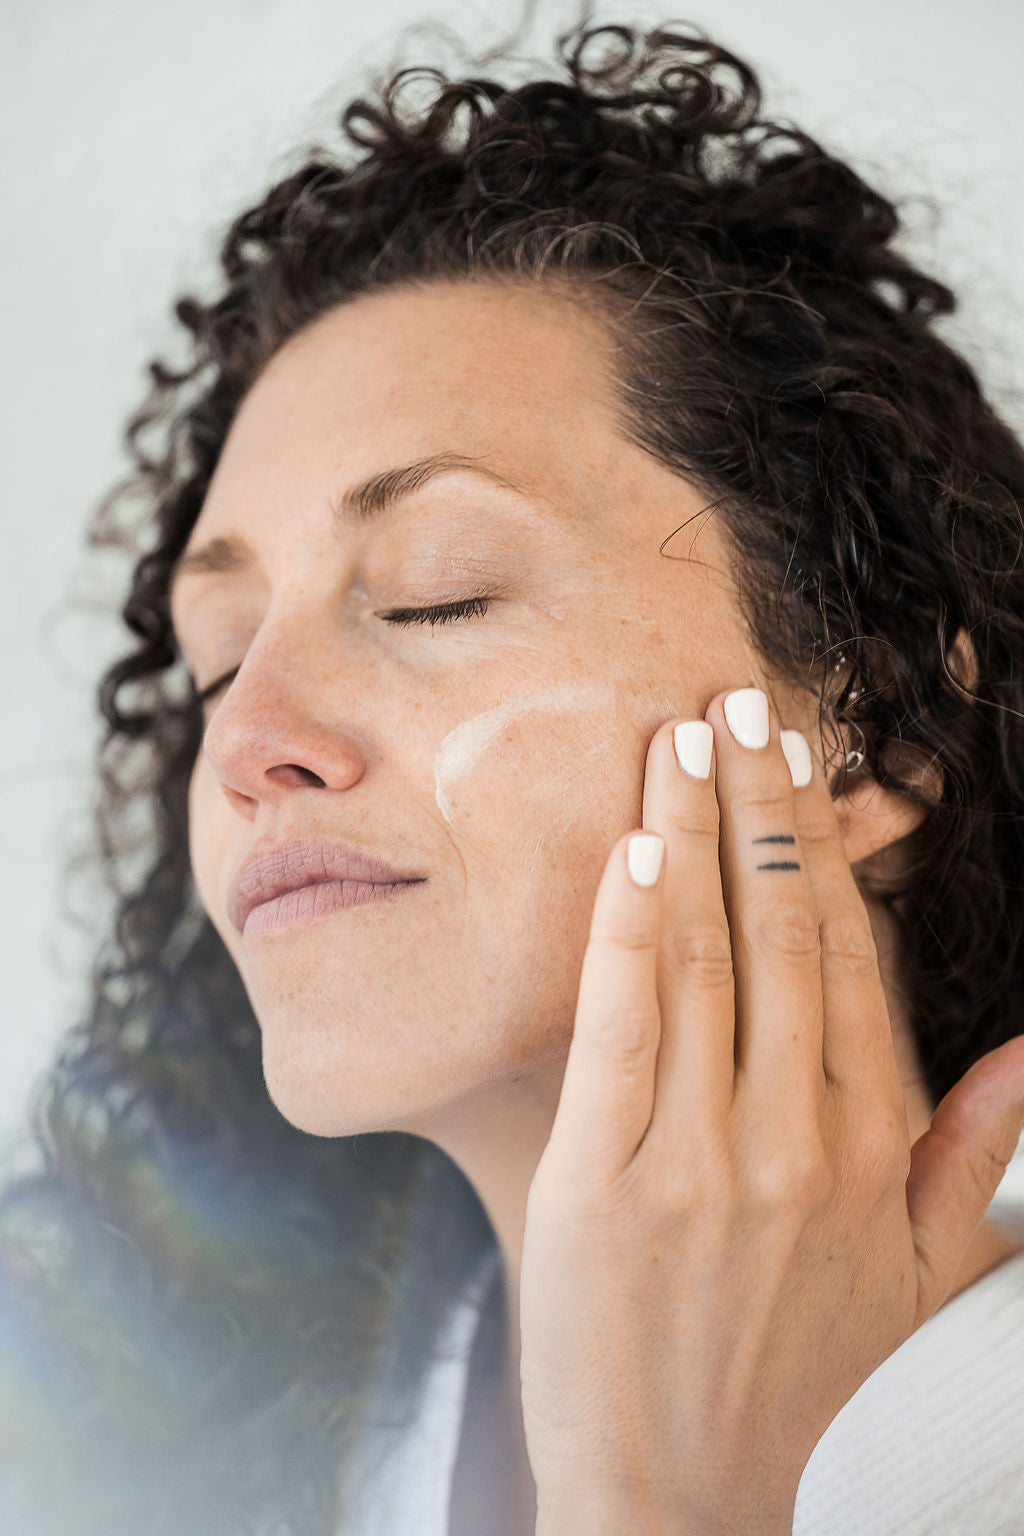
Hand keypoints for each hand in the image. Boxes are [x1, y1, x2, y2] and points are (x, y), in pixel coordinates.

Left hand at [519, 686, 1023, 1535]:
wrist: (691, 1509)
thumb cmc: (807, 1384)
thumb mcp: (921, 1276)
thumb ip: (971, 1155)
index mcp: (868, 1145)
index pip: (845, 954)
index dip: (820, 845)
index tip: (800, 760)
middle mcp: (793, 1137)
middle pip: (779, 931)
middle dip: (757, 804)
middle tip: (736, 703)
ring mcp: (697, 1156)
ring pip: (701, 957)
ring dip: (690, 834)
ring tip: (679, 741)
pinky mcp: (602, 1182)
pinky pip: (622, 1028)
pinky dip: (628, 930)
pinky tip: (634, 848)